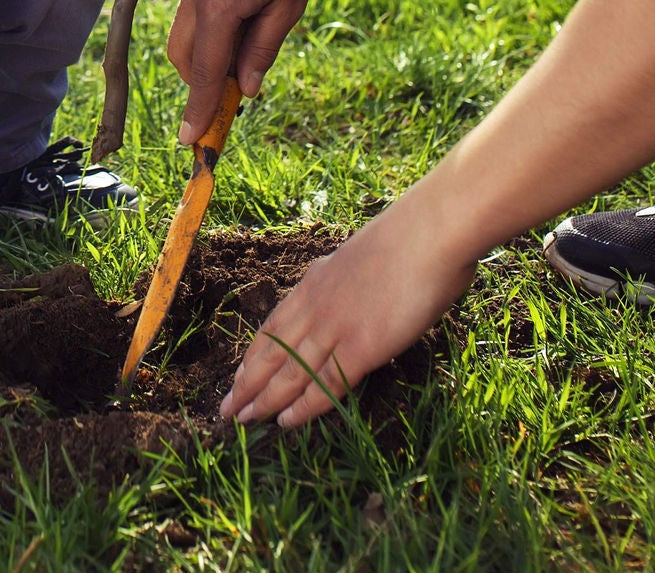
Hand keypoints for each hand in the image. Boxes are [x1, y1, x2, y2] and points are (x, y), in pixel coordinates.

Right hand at [166, 0, 328, 142]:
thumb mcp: (289, 6)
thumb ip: (262, 49)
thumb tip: (245, 89)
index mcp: (218, 8)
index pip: (204, 72)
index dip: (199, 109)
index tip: (192, 141)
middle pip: (184, 58)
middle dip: (200, 84)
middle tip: (232, 99)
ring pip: (183, 36)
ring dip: (203, 59)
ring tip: (242, 62)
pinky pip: (191, 15)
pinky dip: (205, 35)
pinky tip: (238, 31)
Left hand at [219, 199, 477, 426]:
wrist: (428, 233)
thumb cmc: (408, 241)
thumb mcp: (359, 260)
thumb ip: (346, 282)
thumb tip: (350, 294)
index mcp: (314, 284)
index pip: (273, 327)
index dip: (253, 356)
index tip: (237, 376)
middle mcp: (314, 306)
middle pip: (270, 352)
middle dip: (246, 383)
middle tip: (226, 409)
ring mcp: (334, 327)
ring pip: (288, 372)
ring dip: (263, 400)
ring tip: (242, 421)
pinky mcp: (360, 346)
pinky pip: (324, 383)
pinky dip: (303, 406)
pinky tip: (286, 422)